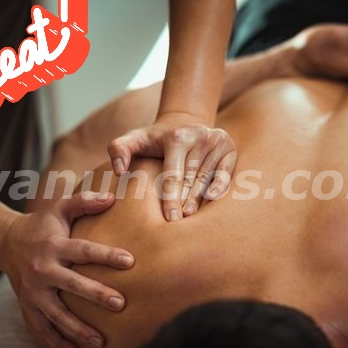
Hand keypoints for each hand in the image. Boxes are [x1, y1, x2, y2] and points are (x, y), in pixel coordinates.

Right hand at [0, 191, 134, 347]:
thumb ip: (84, 201)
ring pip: (56, 314)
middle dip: (95, 294)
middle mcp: (42, 270)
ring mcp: (33, 292)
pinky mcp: (28, 307)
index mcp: (53, 245)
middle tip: (120, 304)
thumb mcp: (60, 208)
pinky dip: (57, 344)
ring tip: (101, 342)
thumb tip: (112, 197)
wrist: (7, 243)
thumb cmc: (43, 225)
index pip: (83, 250)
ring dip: (78, 329)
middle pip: (71, 284)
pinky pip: (41, 329)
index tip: (130, 261)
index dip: (106, 255)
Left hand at [107, 112, 236, 220]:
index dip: (170, 199)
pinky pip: (225, 173)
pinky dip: (219, 188)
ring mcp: (216, 141)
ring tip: (191, 219)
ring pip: (207, 179)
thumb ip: (118, 149)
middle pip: (191, 179)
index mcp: (177, 137)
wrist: (182, 122)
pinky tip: (211, 201)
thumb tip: (119, 170)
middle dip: (184, 203)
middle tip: (179, 225)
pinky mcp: (229, 147)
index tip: (169, 220)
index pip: (173, 175)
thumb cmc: (154, 138)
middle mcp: (199, 136)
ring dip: (200, 200)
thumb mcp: (133, 138)